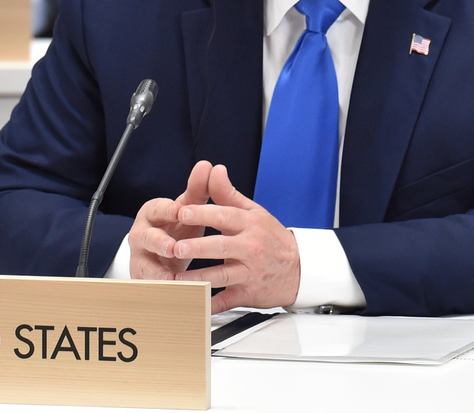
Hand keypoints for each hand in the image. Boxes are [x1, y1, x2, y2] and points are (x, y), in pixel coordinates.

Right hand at [128, 160, 213, 279]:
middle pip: (146, 237)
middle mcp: (142, 234)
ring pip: (144, 264)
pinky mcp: (143, 278)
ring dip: (158, 271)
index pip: (157, 208)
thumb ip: (198, 189)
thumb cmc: (176, 227)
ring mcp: (140, 257)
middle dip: (159, 242)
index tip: (180, 211)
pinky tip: (174, 294)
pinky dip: (162, 290)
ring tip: (171, 277)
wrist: (163, 254)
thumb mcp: (188, 209)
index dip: (167, 210)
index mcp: (153, 213)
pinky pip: (150, 285)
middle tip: (174, 247)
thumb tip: (208, 166)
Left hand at [171, 164, 300, 313]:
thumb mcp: (253, 212)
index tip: (181, 211)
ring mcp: (250, 272)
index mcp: (249, 224)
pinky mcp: (248, 294)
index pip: (224, 216)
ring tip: (176, 279)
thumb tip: (214, 170)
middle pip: (221, 247)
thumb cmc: (270, 238)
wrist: (299, 269)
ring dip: (198, 279)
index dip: (202, 214)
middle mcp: (250, 248)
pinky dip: (210, 304)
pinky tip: (193, 302)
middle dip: (197, 248)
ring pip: (221, 276)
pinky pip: (227, 300)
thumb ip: (228, 193)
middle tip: (175, 248)